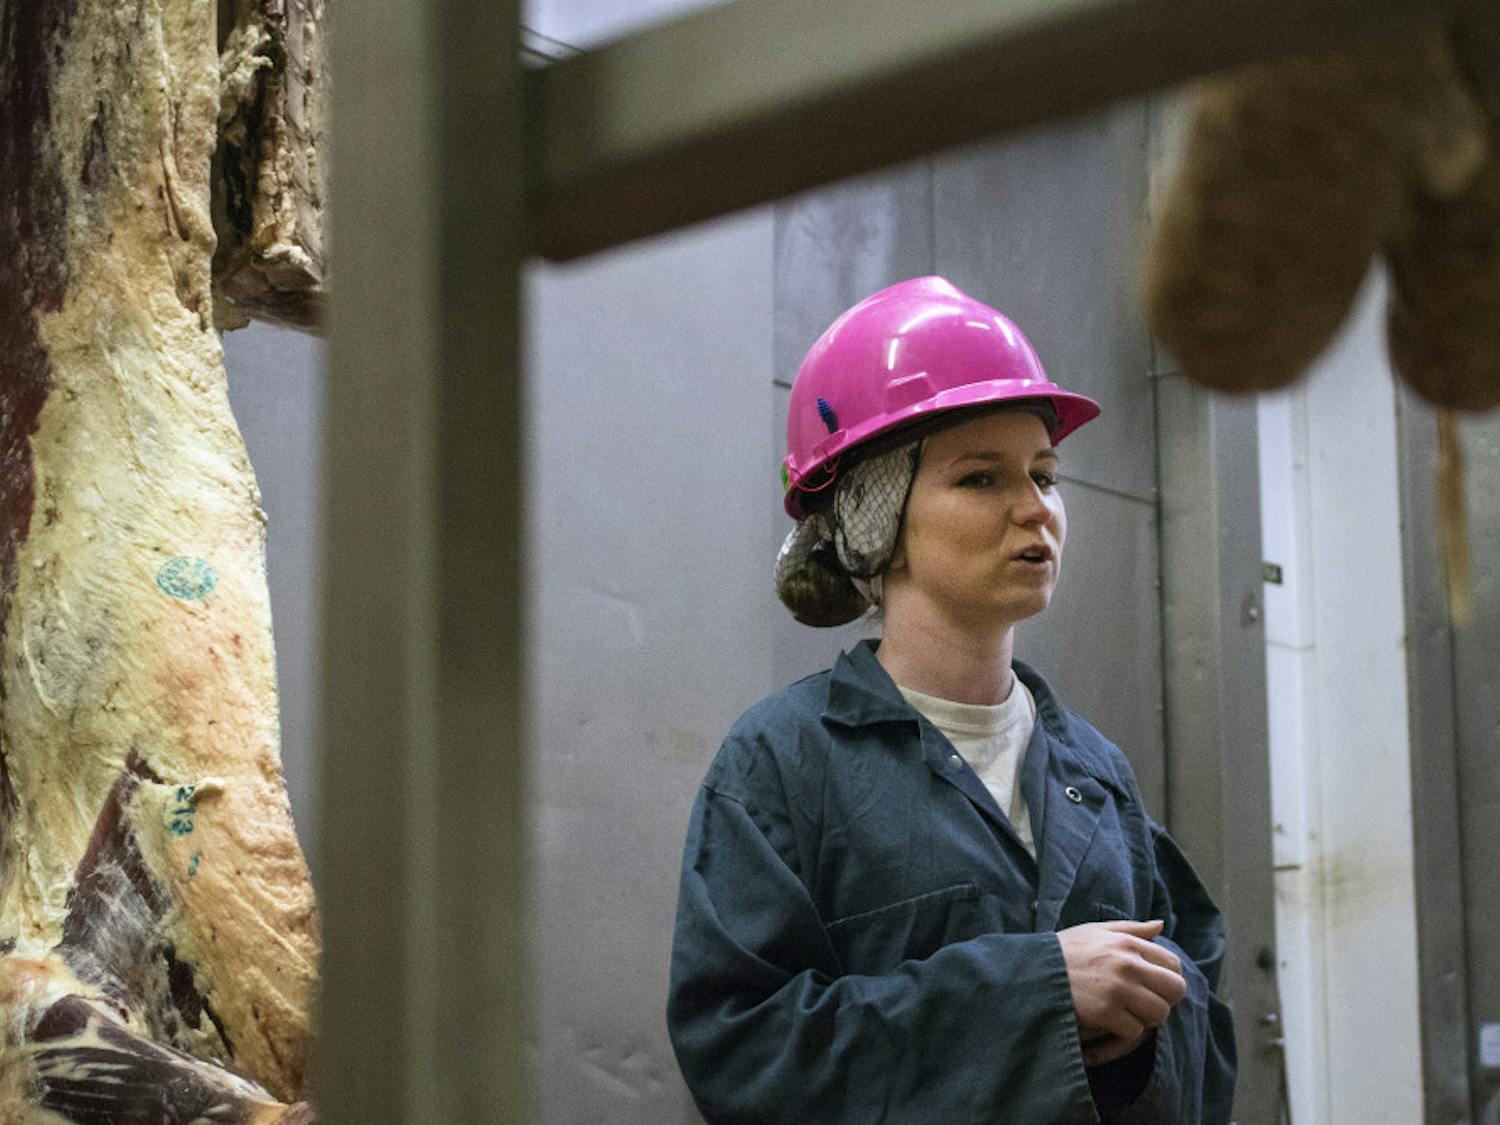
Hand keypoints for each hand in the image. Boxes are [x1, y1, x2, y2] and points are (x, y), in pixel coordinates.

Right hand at [1057, 919, 1185, 1059]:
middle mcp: (1127, 964)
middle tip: (1144, 1002)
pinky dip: (1124, 1030)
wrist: (1034, 971)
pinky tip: (1109, 1020)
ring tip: (1127, 1012)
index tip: (1152, 985)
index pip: (1173, 964)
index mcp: (1128, 943)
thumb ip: (1132, 929)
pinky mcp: (1106, 1012)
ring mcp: (1118, 989)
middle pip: (1175, 990)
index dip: (1167, 978)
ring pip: (1159, 1013)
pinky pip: (1135, 1030)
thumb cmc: (1066, 951)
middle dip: (1164, 999)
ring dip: (1146, 1017)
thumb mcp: (1097, 931)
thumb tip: (1161, 926)